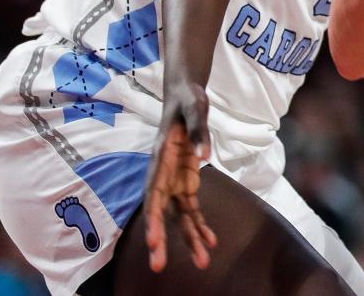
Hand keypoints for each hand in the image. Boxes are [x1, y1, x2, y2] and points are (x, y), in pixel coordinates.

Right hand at [145, 82, 217, 271]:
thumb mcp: (195, 108)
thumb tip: (206, 155)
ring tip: (203, 261)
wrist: (185, 96)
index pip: (153, 194)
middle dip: (161, 240)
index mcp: (161, 158)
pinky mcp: (186, 182)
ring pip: (178, 216)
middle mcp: (164, 174)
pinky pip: (192, 209)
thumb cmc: (187, 100)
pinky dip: (201, 225)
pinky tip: (211, 242)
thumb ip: (199, 132)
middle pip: (162, 212)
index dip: (153, 218)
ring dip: (188, 239)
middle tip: (159, 267)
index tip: (153, 241)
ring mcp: (174, 180)